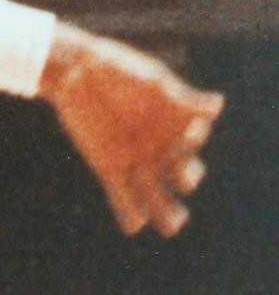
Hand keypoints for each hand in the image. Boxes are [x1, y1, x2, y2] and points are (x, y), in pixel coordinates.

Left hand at [42, 24, 223, 237]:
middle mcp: (161, 147)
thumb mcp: (150, 81)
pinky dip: (129, 214)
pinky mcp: (110, 168)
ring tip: (171, 225)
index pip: (194, 140)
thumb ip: (181, 100)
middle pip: (184, 174)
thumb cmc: (118, 69)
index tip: (189, 132)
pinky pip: (122, 199)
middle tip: (183, 177)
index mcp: (174, 124)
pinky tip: (133, 224)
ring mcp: (137, 160)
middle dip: (187, 178)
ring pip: (158, 199)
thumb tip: (218, 106)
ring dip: (167, 215)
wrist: (76, 69)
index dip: (194, 139)